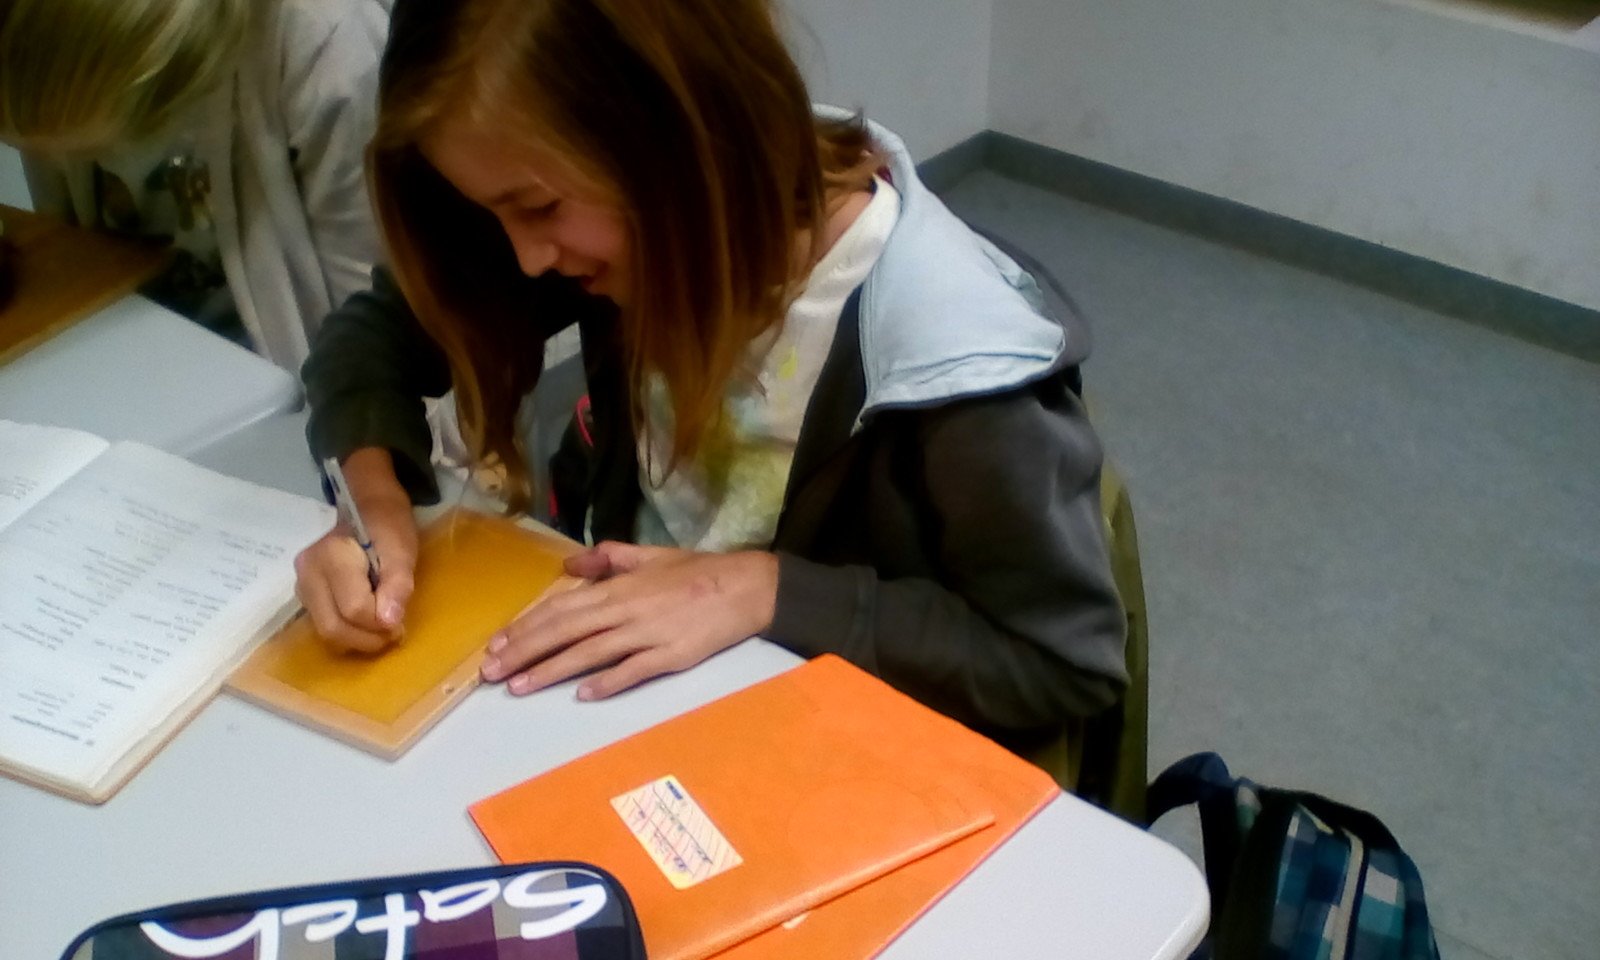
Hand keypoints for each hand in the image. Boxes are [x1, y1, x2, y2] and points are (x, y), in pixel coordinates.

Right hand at [292, 447, 418, 652]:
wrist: (368, 508)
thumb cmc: (388, 527)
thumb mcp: (402, 551)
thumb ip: (397, 584)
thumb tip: (389, 622)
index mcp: (331, 557)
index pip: (353, 608)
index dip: (380, 622)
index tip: (401, 620)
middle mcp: (308, 573)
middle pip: (332, 626)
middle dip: (366, 639)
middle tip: (393, 634)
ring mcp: (302, 584)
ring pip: (325, 630)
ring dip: (357, 639)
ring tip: (382, 629)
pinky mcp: (306, 593)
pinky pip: (324, 623)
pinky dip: (347, 631)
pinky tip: (367, 624)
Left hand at [480, 541, 778, 699]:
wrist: (746, 587)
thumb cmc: (697, 572)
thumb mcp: (649, 555)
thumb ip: (607, 559)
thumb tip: (568, 566)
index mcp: (618, 587)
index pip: (561, 608)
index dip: (527, 626)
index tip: (498, 643)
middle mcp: (625, 610)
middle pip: (565, 632)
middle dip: (525, 651)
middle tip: (491, 672)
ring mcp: (647, 634)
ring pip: (589, 653)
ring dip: (551, 671)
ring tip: (519, 686)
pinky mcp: (670, 656)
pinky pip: (633, 670)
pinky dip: (607, 682)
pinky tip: (582, 695)